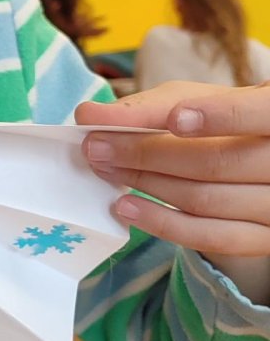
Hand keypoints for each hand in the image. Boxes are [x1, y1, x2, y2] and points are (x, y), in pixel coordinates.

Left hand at [76, 80, 269, 263]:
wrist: (256, 160)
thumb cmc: (222, 122)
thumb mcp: (194, 101)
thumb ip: (146, 108)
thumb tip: (88, 115)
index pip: (260, 114)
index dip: (221, 117)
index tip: (176, 118)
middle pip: (218, 162)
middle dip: (148, 154)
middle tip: (97, 146)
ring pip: (208, 200)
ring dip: (147, 186)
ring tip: (104, 171)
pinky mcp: (264, 238)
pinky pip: (212, 238)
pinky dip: (163, 224)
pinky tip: (127, 208)